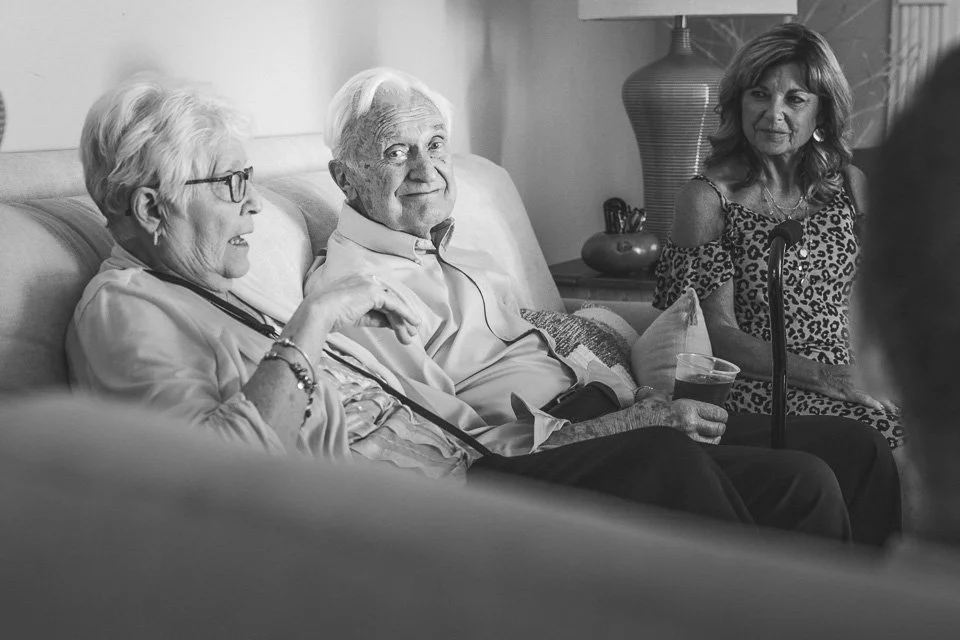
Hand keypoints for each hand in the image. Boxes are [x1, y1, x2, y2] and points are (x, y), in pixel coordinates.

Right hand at [303, 274, 420, 344]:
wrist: (319, 312)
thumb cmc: (329, 315)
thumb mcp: (357, 315)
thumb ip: (374, 316)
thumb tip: (390, 323)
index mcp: (358, 281)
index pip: (381, 298)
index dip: (392, 312)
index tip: (400, 325)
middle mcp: (366, 279)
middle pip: (389, 300)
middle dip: (401, 317)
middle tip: (410, 332)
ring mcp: (370, 283)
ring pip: (393, 304)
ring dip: (404, 320)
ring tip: (411, 335)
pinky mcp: (374, 292)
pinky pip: (394, 305)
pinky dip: (405, 315)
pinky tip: (412, 323)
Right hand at [630, 389, 727, 443]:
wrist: (630, 428)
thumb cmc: (643, 412)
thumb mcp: (659, 398)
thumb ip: (671, 396)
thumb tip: (673, 395)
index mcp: (688, 409)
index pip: (716, 413)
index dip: (722, 415)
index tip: (722, 416)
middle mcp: (690, 425)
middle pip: (718, 429)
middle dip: (720, 427)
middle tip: (719, 426)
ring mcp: (687, 440)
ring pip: (712, 442)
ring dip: (714, 439)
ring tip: (711, 436)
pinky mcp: (683, 450)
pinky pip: (702, 450)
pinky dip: (705, 448)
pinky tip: (701, 445)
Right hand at [815, 363, 897, 412]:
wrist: (820, 375)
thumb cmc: (833, 373)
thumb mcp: (851, 370)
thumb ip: (862, 373)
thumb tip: (872, 379)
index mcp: (864, 371)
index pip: (882, 380)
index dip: (892, 388)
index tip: (900, 395)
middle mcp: (862, 377)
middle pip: (881, 387)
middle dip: (892, 397)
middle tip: (900, 406)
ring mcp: (856, 385)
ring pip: (875, 394)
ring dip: (885, 403)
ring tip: (893, 410)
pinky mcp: (849, 391)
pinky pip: (863, 398)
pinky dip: (871, 402)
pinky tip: (879, 408)